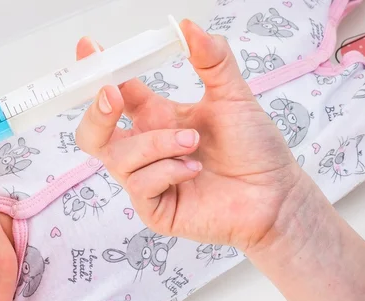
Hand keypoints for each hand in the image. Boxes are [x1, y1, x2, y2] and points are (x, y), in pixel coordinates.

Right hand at [74, 21, 303, 252]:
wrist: (275, 194)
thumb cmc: (254, 148)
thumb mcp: (233, 96)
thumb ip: (212, 60)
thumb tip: (186, 26)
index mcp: (156, 119)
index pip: (115, 93)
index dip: (98, 70)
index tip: (89, 47)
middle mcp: (145, 149)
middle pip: (92, 134)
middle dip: (95, 114)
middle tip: (112, 95)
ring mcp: (147, 180)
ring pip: (119, 158)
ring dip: (155, 144)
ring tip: (193, 142)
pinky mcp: (154, 209)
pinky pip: (140, 185)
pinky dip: (166, 171)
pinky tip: (193, 170)